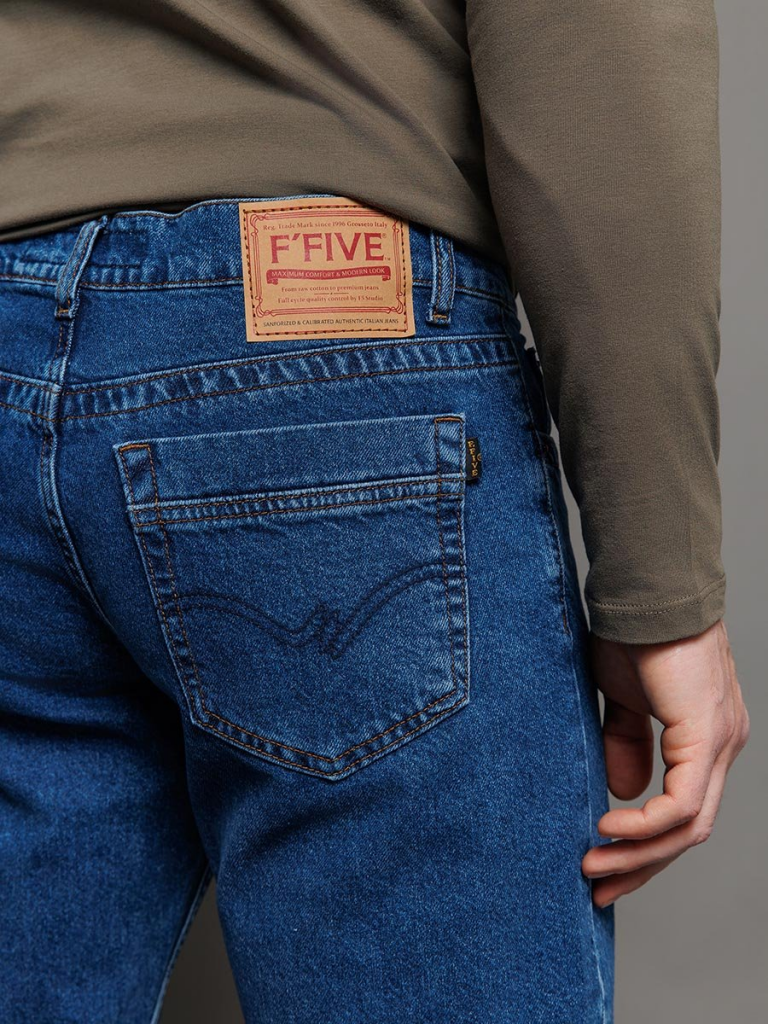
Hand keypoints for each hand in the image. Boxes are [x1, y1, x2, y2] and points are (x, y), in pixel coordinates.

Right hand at [582, 619, 748, 907]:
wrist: (645, 592)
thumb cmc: (632, 635)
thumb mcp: (622, 700)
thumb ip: (627, 743)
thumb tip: (622, 793)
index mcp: (706, 739)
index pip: (685, 812)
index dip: (646, 847)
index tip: (603, 864)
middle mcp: (723, 747)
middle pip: (691, 832)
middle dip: (643, 866)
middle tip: (600, 887)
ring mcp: (721, 743)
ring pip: (689, 827)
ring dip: (639, 854)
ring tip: (594, 864)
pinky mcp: (707, 736)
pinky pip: (680, 804)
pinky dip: (643, 826)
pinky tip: (607, 827)